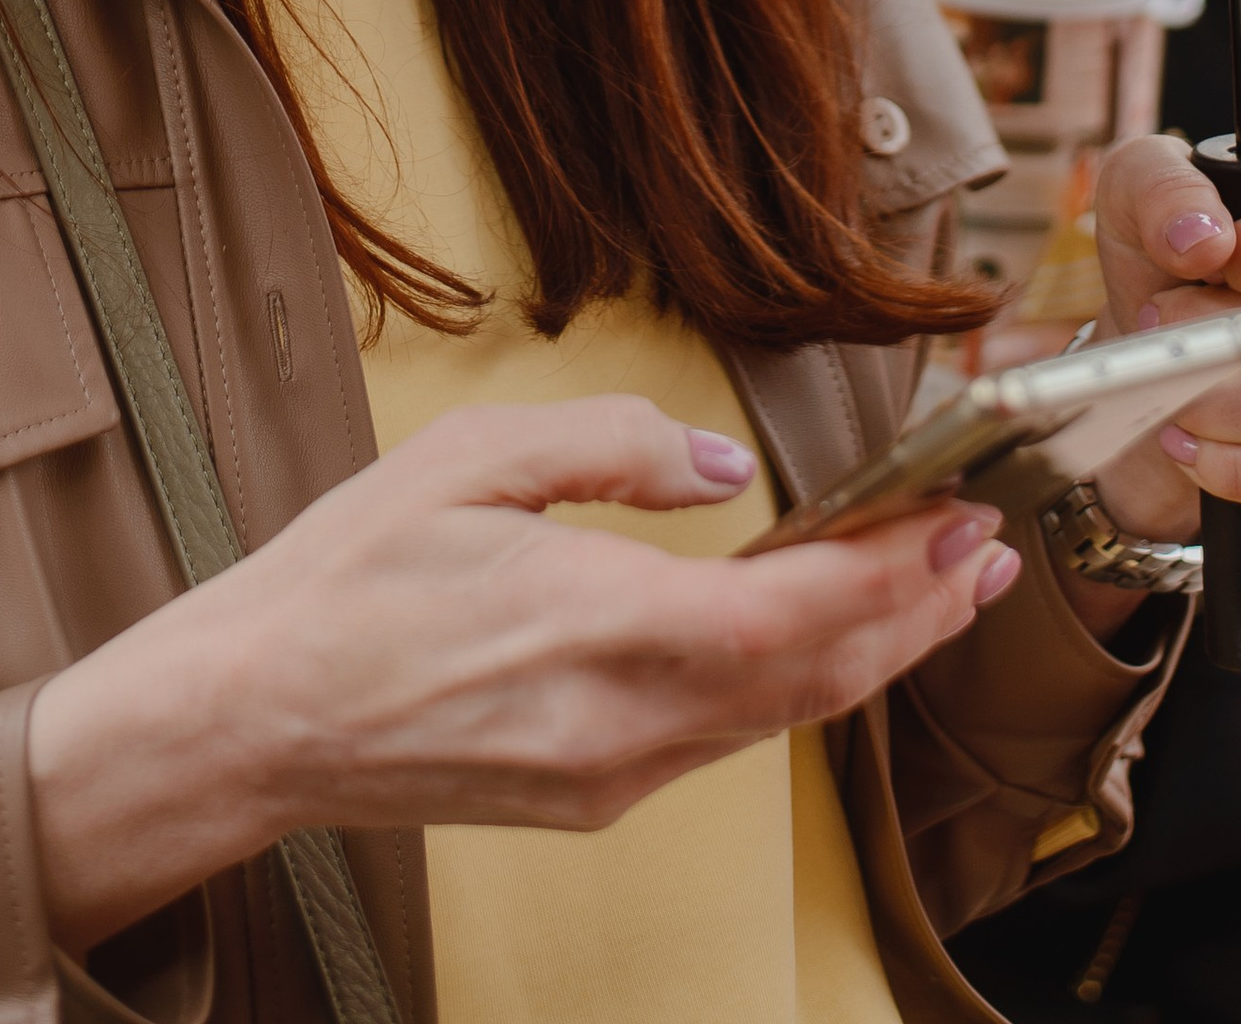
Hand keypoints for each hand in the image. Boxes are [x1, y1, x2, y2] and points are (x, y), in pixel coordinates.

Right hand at [27, 395, 1020, 951]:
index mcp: (597, 629)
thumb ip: (613, 449)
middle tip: (984, 553)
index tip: (958, 522)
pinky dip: (792, 683)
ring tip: (930, 589)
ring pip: (778, 718)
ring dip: (866, 653)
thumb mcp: (471, 462)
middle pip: (812, 681)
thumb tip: (725, 465)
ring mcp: (611, 773)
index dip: (892, 576)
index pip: (790, 616)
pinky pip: (723, 737)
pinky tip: (812, 635)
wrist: (257, 717)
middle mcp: (622, 725)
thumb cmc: (346, 581)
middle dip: (912, 616)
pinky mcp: (592, 791)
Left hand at [1083, 134, 1240, 543]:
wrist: (1193, 341)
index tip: (1200, 269)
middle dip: (1223, 339)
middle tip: (1161, 337)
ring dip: (1225, 407)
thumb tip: (1200, 241)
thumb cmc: (1181, 248)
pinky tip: (1200, 452)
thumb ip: (1162, 186)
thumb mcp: (1146, 184)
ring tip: (1172, 391)